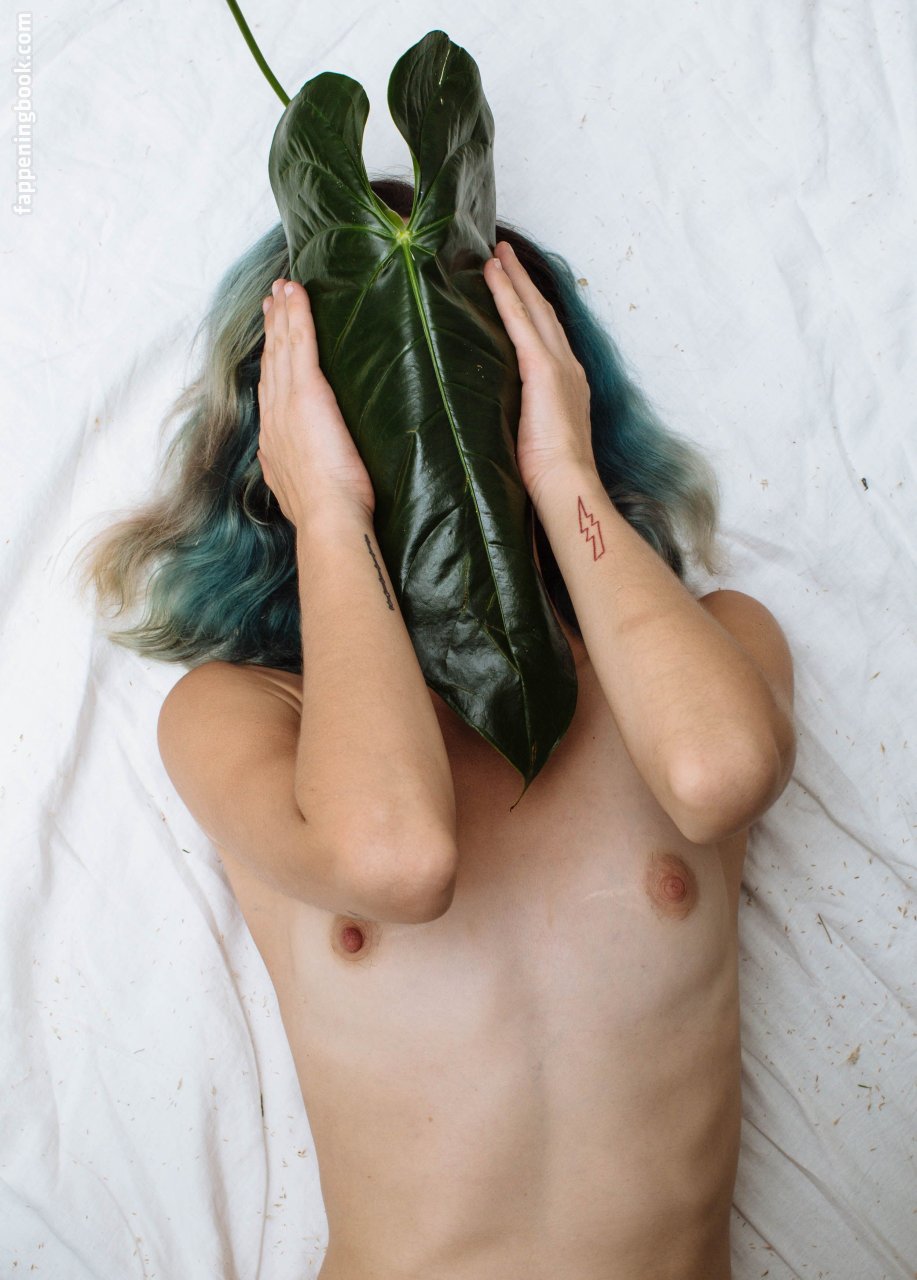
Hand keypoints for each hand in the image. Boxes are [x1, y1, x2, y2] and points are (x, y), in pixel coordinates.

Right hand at [258, 278, 375, 525]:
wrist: (327, 517)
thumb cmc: (323, 513)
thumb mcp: (295, 492)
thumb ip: (286, 472)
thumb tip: (279, 465)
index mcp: (273, 440)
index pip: (269, 390)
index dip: (269, 362)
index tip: (270, 341)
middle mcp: (274, 415)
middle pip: (271, 361)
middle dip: (272, 328)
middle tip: (272, 299)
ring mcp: (287, 402)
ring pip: (283, 346)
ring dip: (282, 312)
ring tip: (283, 287)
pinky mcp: (308, 392)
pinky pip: (301, 342)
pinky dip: (297, 314)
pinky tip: (296, 292)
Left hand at [483, 241, 596, 509]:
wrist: (566, 483)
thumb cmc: (549, 475)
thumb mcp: (533, 437)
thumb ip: (521, 416)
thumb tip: (494, 415)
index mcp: (567, 384)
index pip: (547, 337)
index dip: (532, 310)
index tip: (517, 289)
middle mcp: (568, 367)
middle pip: (544, 312)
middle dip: (524, 282)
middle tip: (504, 253)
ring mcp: (558, 364)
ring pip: (533, 308)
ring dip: (514, 278)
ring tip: (496, 253)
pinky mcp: (542, 368)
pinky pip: (519, 320)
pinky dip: (505, 293)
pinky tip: (490, 273)